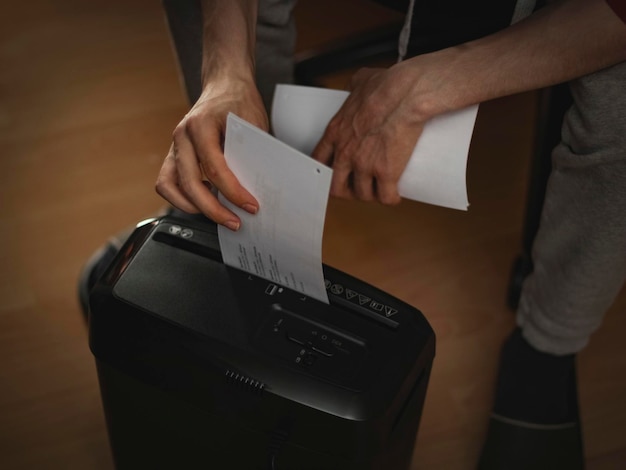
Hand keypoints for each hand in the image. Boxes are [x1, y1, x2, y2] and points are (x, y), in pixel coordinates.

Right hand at [156, 77, 267, 229]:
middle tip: (235, 222)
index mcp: (201, 125)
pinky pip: (168, 183)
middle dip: (214, 209)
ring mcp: (174, 146)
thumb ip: (252, 154)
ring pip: (170, 187)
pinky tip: (205, 201)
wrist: (225, 85)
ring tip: (218, 215)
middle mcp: (182, 136)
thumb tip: (260, 188)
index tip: (251, 206)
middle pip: (190, 184)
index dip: (233, 193)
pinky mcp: (174, 155)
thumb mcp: (254, 124)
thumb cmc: (239, 102)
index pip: (215, 168)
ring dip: (193, 207)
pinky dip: (182, 198)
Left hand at [312, 65, 427, 204]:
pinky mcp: (386, 173)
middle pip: (336, 187)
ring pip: (362, 194)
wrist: (407, 94)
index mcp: (336, 133)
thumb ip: (355, 85)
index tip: (334, 174)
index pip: (319, 162)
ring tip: (379, 190)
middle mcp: (346, 153)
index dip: (326, 171)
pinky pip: (386, 197)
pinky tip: (394, 196)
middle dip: (346, 190)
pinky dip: (390, 199)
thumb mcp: (361, 81)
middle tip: (358, 187)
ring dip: (370, 195)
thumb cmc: (386, 85)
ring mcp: (365, 165)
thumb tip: (357, 83)